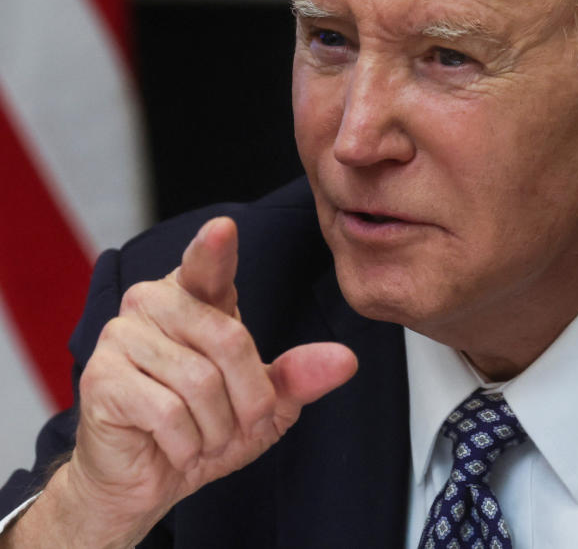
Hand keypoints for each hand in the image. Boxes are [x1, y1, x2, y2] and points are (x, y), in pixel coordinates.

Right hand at [7, 217, 356, 547]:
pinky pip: (168, 412)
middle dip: (249, 399)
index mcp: (196, 296)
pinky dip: (186, 444)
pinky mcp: (99, 377)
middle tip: (238, 425)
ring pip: (200, 382)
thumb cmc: (207, 428)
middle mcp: (153, 303)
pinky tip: (176, 447)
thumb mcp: (266, 405)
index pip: (208, 265)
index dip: (214, 249)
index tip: (223, 228)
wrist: (149, 478)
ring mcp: (121, 336)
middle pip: (230, 340)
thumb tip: (347, 360)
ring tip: (203, 437)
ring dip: (216, 429)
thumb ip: (301, 376)